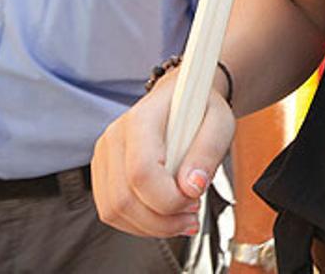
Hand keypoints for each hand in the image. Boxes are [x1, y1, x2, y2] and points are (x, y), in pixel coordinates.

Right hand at [92, 70, 235, 238]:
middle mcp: (115, 137)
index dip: (168, 198)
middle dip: (162, 220)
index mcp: (142, 119)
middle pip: (123, 198)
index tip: (195, 198)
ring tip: (182, 217)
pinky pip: (112, 211)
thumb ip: (208, 152)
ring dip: (151, 226)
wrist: (182, 99)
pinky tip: (165, 216)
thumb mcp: (220, 122)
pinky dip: (140, 223)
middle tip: (193, 215)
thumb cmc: (201, 109)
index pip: (141, 172)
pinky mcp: (104, 174)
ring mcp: (105, 156)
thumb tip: (192, 187)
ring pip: (113, 210)